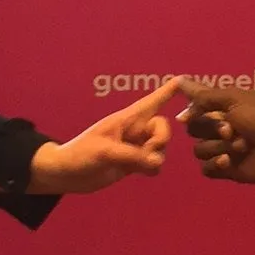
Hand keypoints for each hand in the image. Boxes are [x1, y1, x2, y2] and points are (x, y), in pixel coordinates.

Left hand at [27, 78, 180, 195]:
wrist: (66, 174)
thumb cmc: (81, 154)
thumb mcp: (106, 151)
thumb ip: (134, 156)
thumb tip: (157, 162)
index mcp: (127, 118)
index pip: (154, 100)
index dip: (171, 90)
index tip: (188, 80)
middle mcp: (135, 130)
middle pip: (164, 128)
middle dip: (161, 139)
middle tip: (149, 151)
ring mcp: (135, 147)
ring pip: (161, 148)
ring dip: (156, 157)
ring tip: (139, 166)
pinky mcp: (134, 163)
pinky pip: (154, 163)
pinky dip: (152, 168)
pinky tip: (141, 172)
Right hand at [182, 80, 254, 183]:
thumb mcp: (235, 99)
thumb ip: (206, 96)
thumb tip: (179, 83)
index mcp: (221, 109)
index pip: (195, 107)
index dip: (191, 110)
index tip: (188, 114)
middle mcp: (218, 128)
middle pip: (194, 129)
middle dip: (211, 128)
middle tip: (231, 129)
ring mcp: (221, 149)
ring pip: (200, 150)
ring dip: (220, 147)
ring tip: (241, 146)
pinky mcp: (225, 169)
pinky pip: (206, 169)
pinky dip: (216, 164)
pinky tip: (229, 161)